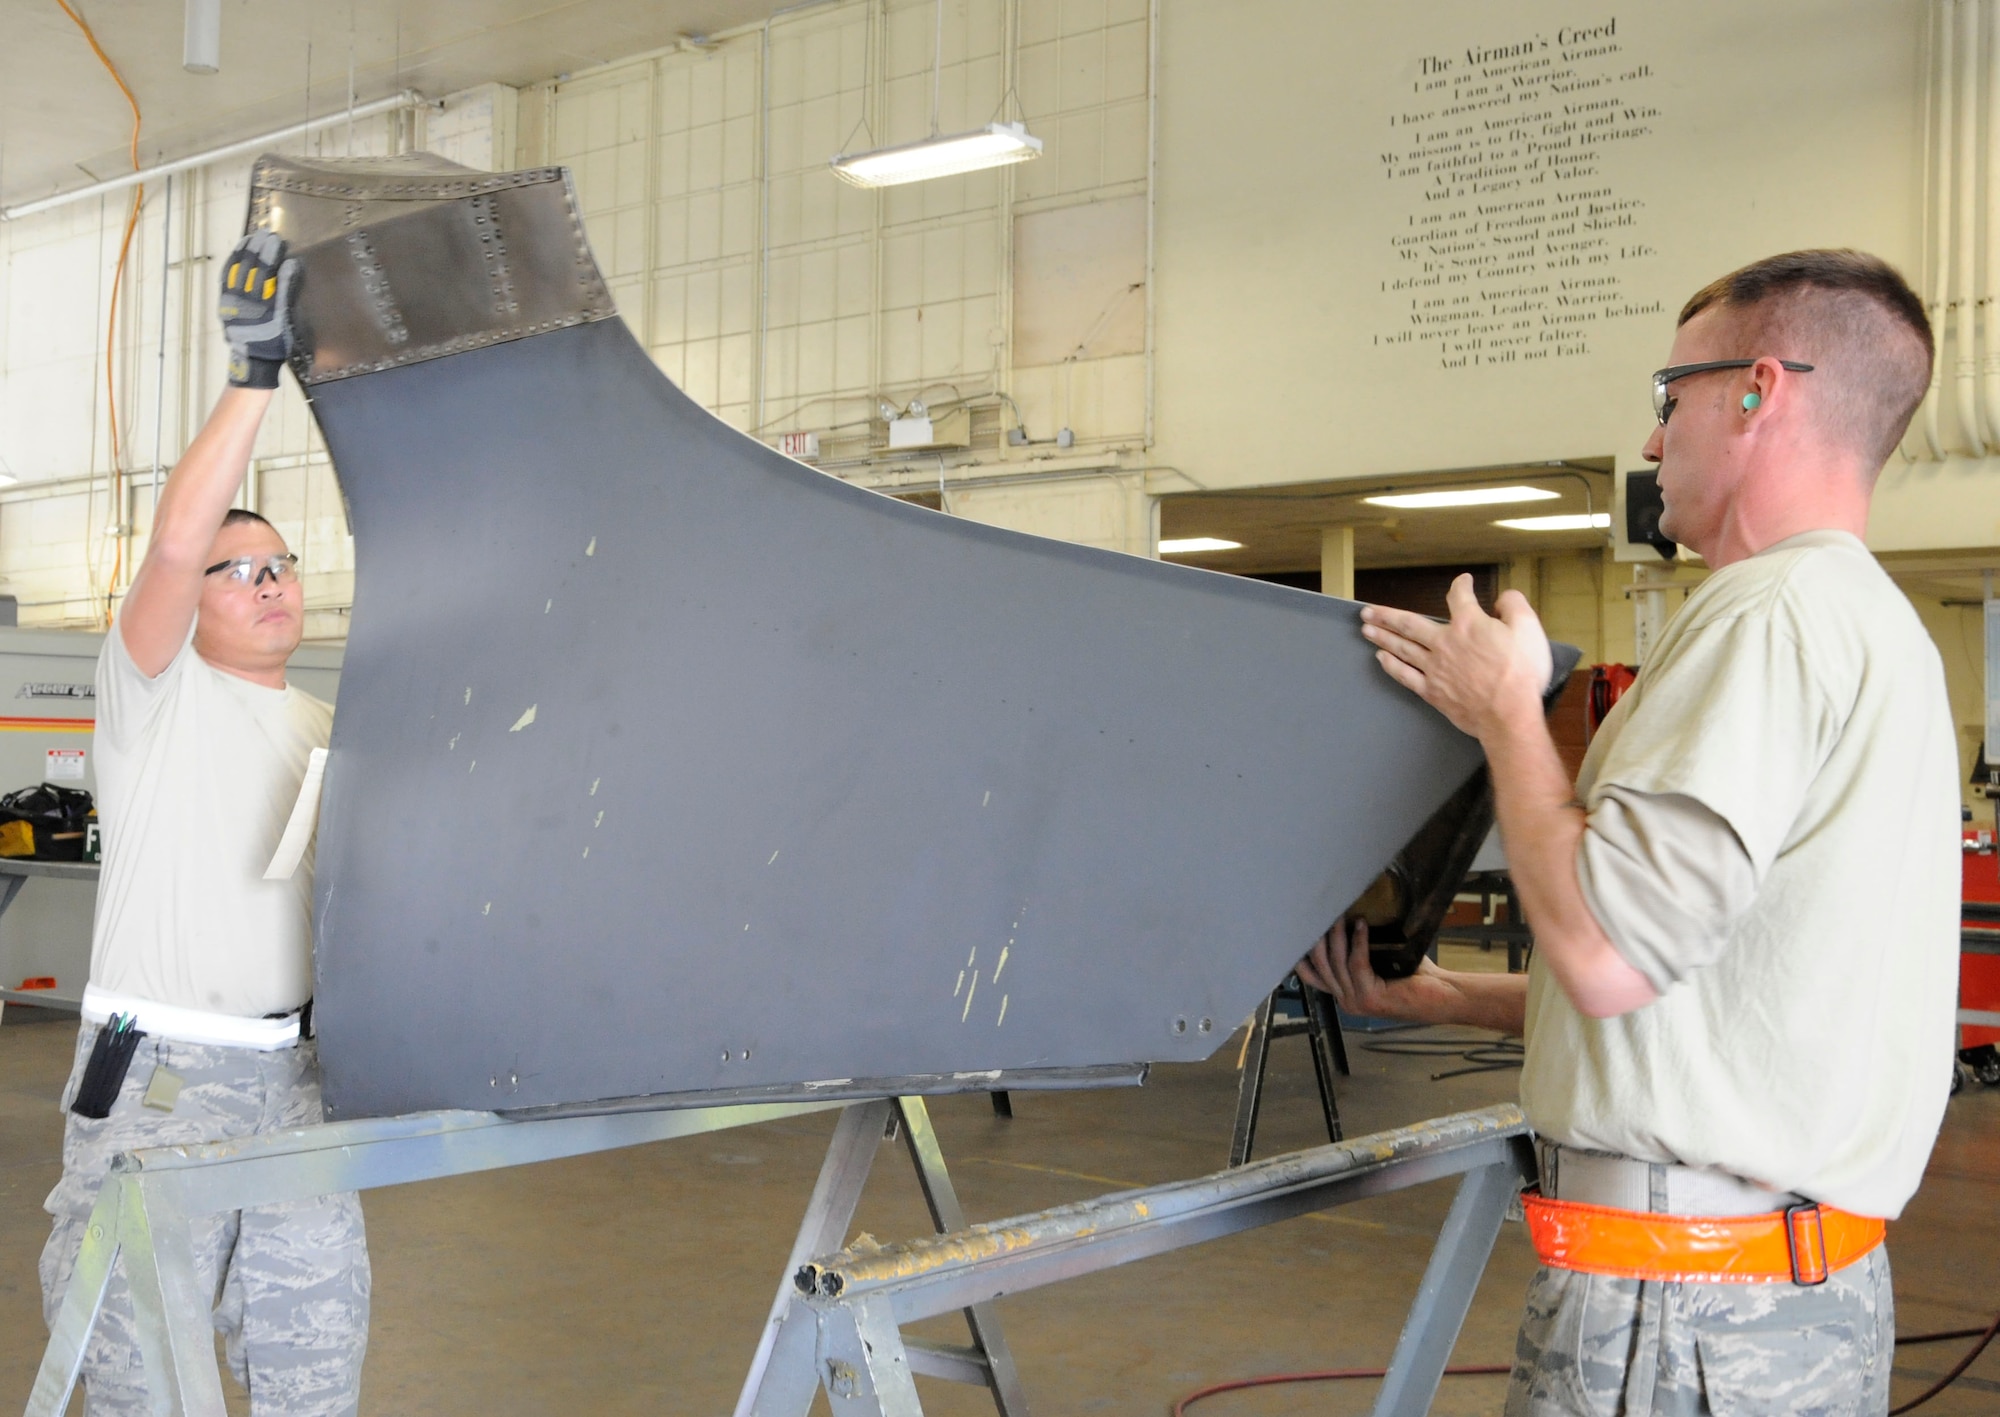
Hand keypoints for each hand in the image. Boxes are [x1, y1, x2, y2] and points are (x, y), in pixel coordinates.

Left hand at [218, 229, 299, 389]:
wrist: (253, 360)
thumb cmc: (276, 342)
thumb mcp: (286, 320)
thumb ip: (287, 292)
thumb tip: (290, 264)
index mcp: (262, 304)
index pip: (266, 272)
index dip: (271, 254)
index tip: (277, 240)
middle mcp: (244, 300)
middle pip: (250, 268)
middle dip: (258, 249)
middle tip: (265, 233)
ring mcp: (231, 300)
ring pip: (236, 270)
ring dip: (244, 252)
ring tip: (251, 237)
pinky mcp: (224, 302)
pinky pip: (226, 278)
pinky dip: (232, 263)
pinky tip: (237, 253)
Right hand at [1296, 918, 1461, 1024]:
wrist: (1441, 996)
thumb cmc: (1414, 978)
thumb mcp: (1379, 964)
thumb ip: (1359, 954)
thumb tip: (1351, 916)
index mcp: (1346, 994)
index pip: (1313, 975)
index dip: (1304, 953)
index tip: (1302, 929)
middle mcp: (1346, 1001)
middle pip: (1321, 965)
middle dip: (1319, 936)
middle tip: (1324, 912)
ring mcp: (1356, 1002)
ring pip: (1337, 963)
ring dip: (1338, 935)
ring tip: (1342, 914)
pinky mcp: (1369, 998)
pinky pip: (1357, 963)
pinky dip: (1358, 941)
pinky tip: (1362, 925)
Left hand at [1359, 575, 1552, 739]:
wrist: (1509, 715)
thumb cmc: (1521, 674)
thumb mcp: (1528, 630)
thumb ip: (1514, 607)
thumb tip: (1504, 597)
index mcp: (1468, 624)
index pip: (1459, 597)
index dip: (1461, 586)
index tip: (1462, 582)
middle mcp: (1445, 642)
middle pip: (1409, 623)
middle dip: (1386, 615)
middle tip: (1367, 610)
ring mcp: (1434, 668)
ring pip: (1402, 647)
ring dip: (1382, 636)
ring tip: (1366, 628)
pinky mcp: (1432, 691)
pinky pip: (1405, 675)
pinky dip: (1391, 666)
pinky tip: (1381, 658)